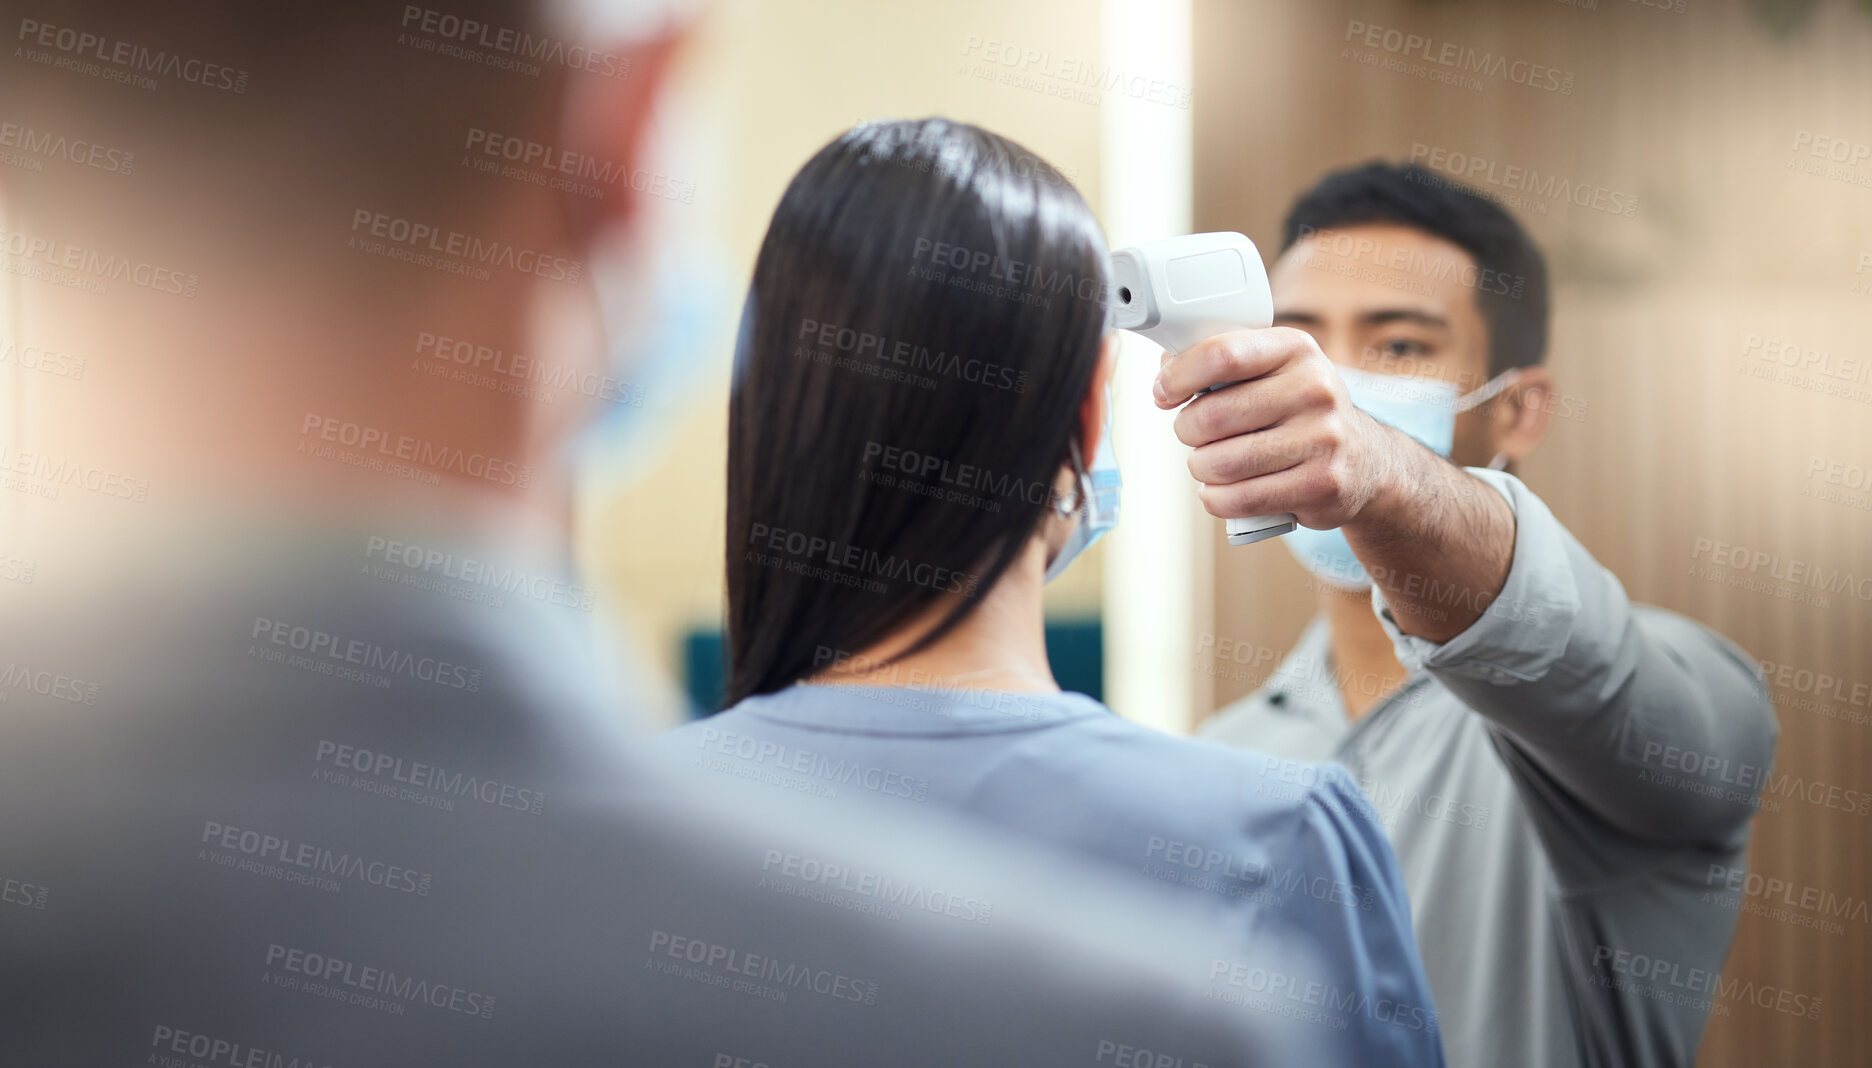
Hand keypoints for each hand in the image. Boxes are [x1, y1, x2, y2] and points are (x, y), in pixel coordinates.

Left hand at [1151, 327, 1406, 530]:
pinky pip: (1240, 499)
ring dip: (1199, 468)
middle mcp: (1316, 388)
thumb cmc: (1298, 411)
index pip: (1221, 354)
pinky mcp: (1322, 485)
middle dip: (1187, 430)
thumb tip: (1163, 373)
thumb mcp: (1274, 370)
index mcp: (1296, 349)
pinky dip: (1216, 499)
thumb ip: (1223, 364)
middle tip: (1193, 435)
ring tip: (1209, 464)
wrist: (1364, 460)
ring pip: (1220, 462)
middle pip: (1212, 415)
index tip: (1163, 392)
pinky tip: (1220, 491)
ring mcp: (1324, 438)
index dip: (1178, 376)